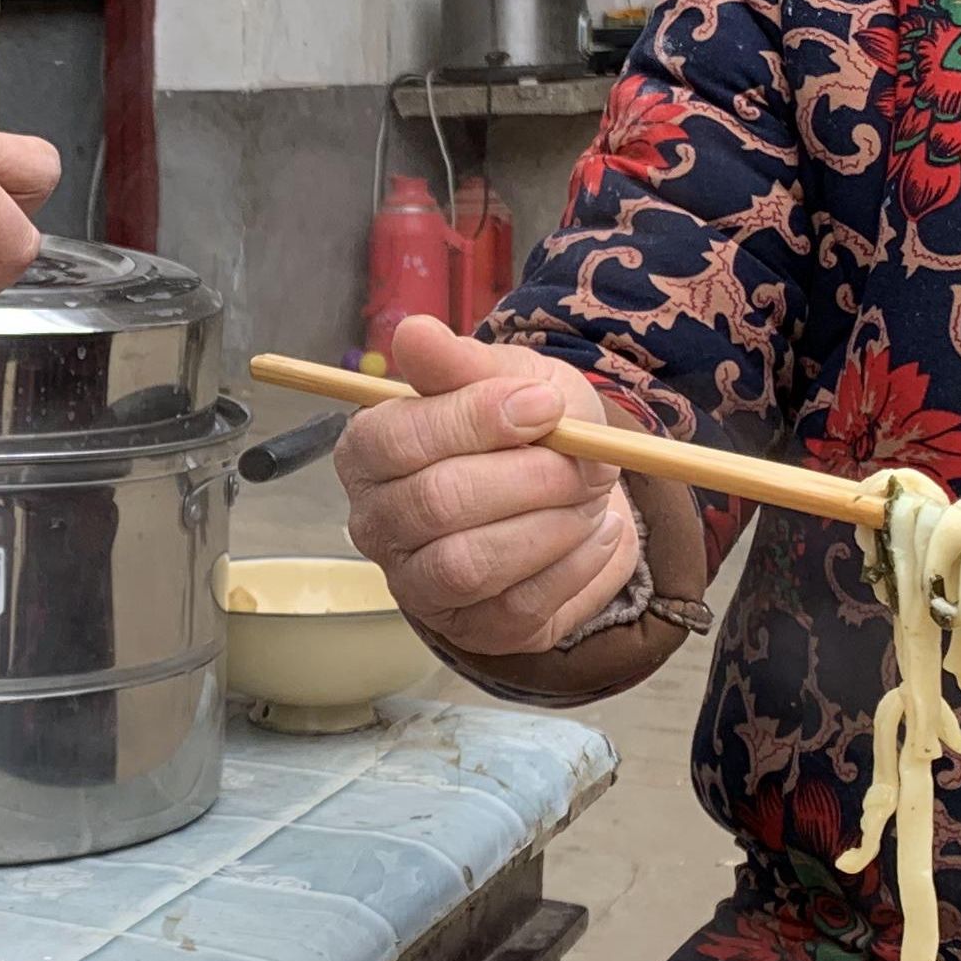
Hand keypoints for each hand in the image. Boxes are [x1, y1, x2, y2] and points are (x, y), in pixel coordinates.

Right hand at [335, 316, 640, 655]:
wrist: (566, 485)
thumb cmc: (521, 424)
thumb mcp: (504, 376)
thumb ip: (462, 362)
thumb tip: (413, 333)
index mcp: (368, 450)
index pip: (399, 439)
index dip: (477, 421)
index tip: (545, 405)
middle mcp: (375, 522)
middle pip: (436, 504)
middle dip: (529, 478)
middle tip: (585, 460)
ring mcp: (416, 583)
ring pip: (472, 563)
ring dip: (551, 525)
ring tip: (588, 496)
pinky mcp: (469, 627)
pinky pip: (518, 608)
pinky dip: (573, 565)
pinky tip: (592, 532)